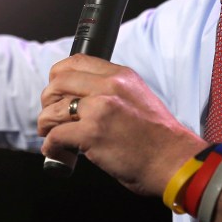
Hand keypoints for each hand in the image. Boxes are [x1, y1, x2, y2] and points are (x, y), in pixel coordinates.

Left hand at [38, 53, 203, 195]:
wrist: (175, 161)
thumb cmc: (159, 138)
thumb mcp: (139, 98)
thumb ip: (113, 92)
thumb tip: (82, 99)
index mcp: (120, 75)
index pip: (76, 61)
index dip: (58, 76)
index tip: (56, 91)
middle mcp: (109, 87)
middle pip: (58, 82)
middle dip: (48, 101)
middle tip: (50, 116)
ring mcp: (100, 109)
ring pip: (52, 109)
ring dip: (46, 124)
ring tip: (51, 135)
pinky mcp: (92, 134)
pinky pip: (56, 135)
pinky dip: (51, 146)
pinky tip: (58, 152)